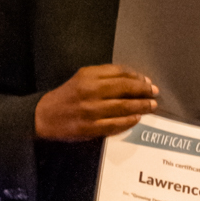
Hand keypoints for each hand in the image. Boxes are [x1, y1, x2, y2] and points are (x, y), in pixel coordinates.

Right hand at [34, 66, 157, 142]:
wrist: (44, 115)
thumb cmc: (67, 95)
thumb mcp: (82, 78)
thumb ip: (104, 76)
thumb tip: (133, 79)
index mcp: (88, 75)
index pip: (119, 72)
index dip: (137, 76)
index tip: (147, 80)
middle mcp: (90, 91)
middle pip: (124, 88)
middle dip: (143, 90)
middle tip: (155, 93)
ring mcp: (90, 111)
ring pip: (123, 107)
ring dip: (141, 106)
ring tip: (151, 106)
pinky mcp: (89, 128)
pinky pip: (114, 124)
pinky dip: (128, 121)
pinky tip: (137, 119)